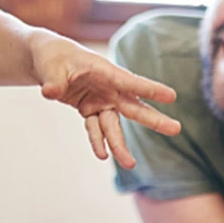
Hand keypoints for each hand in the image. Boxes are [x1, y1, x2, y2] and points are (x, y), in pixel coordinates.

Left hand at [31, 33, 180, 168]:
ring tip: (129, 164)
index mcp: (103, 71)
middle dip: (153, 120)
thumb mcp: (50, 68)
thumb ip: (53, 82)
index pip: (129, 82)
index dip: (149, 89)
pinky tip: (102, 155)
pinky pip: (95, 128)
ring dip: (119, 144)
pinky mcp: (90, 110)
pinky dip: (97, 141)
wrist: (47, 60)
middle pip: (133, 107)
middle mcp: (108, 88)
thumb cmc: (53, 58)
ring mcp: (100, 101)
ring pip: (113, 125)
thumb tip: (49, 92)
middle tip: (176, 129)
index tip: (171, 96)